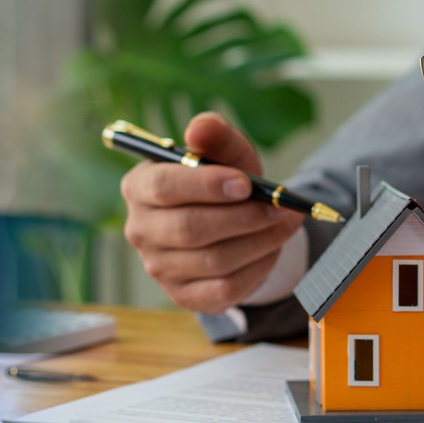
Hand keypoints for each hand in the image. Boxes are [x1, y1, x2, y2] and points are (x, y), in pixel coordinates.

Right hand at [120, 112, 303, 313]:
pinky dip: (256, 268)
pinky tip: (270, 249)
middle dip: (242, 217)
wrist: (230, 220)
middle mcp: (139, 229)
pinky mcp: (183, 295)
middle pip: (189, 228)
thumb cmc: (222, 180)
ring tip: (284, 223)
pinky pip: (225, 289)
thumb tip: (201, 127)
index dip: (206, 186)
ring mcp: (158, 267)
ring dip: (259, 241)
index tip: (245, 183)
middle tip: (278, 207)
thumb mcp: (224, 151)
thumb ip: (214, 134)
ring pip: (213, 260)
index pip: (163, 187)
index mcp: (138, 187)